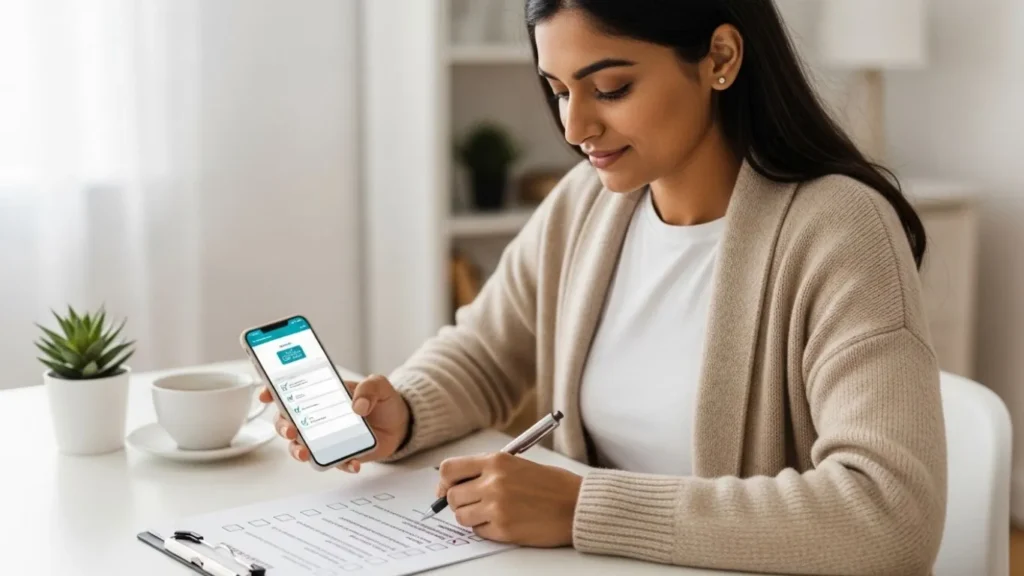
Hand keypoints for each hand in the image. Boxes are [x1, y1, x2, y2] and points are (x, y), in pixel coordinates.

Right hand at [259, 374, 410, 472]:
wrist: (400, 424)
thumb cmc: (383, 400)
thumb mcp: (379, 385)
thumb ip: (369, 388)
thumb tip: (357, 406)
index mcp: (322, 394)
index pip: (290, 391)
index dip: (273, 391)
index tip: (266, 394)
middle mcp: (318, 416)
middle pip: (287, 422)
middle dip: (282, 426)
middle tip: (290, 430)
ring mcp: (326, 437)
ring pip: (300, 446)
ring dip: (298, 451)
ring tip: (304, 453)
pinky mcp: (340, 453)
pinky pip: (333, 462)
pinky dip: (340, 465)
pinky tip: (352, 464)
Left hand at [436, 452, 582, 546]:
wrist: (577, 505)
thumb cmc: (553, 485)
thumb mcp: (517, 464)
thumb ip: (487, 470)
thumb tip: (459, 483)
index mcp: (496, 461)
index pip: (449, 469)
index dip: (444, 482)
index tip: (447, 489)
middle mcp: (492, 482)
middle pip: (452, 496)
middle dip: (459, 502)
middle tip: (474, 504)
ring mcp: (497, 507)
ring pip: (462, 517)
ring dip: (472, 517)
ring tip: (492, 513)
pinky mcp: (503, 529)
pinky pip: (479, 532)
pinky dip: (486, 529)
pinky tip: (505, 521)